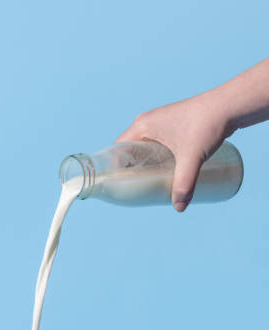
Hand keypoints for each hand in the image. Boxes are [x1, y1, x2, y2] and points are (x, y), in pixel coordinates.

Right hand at [115, 93, 234, 211]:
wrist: (230, 106)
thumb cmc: (207, 124)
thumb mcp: (192, 157)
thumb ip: (184, 183)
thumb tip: (179, 207)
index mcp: (142, 126)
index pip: (117, 149)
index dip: (116, 168)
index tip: (121, 186)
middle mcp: (148, 123)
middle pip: (129, 151)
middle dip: (132, 171)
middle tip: (138, 190)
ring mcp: (161, 123)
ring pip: (144, 149)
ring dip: (145, 165)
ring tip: (150, 185)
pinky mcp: (173, 126)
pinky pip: (156, 146)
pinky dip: (156, 159)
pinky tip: (163, 172)